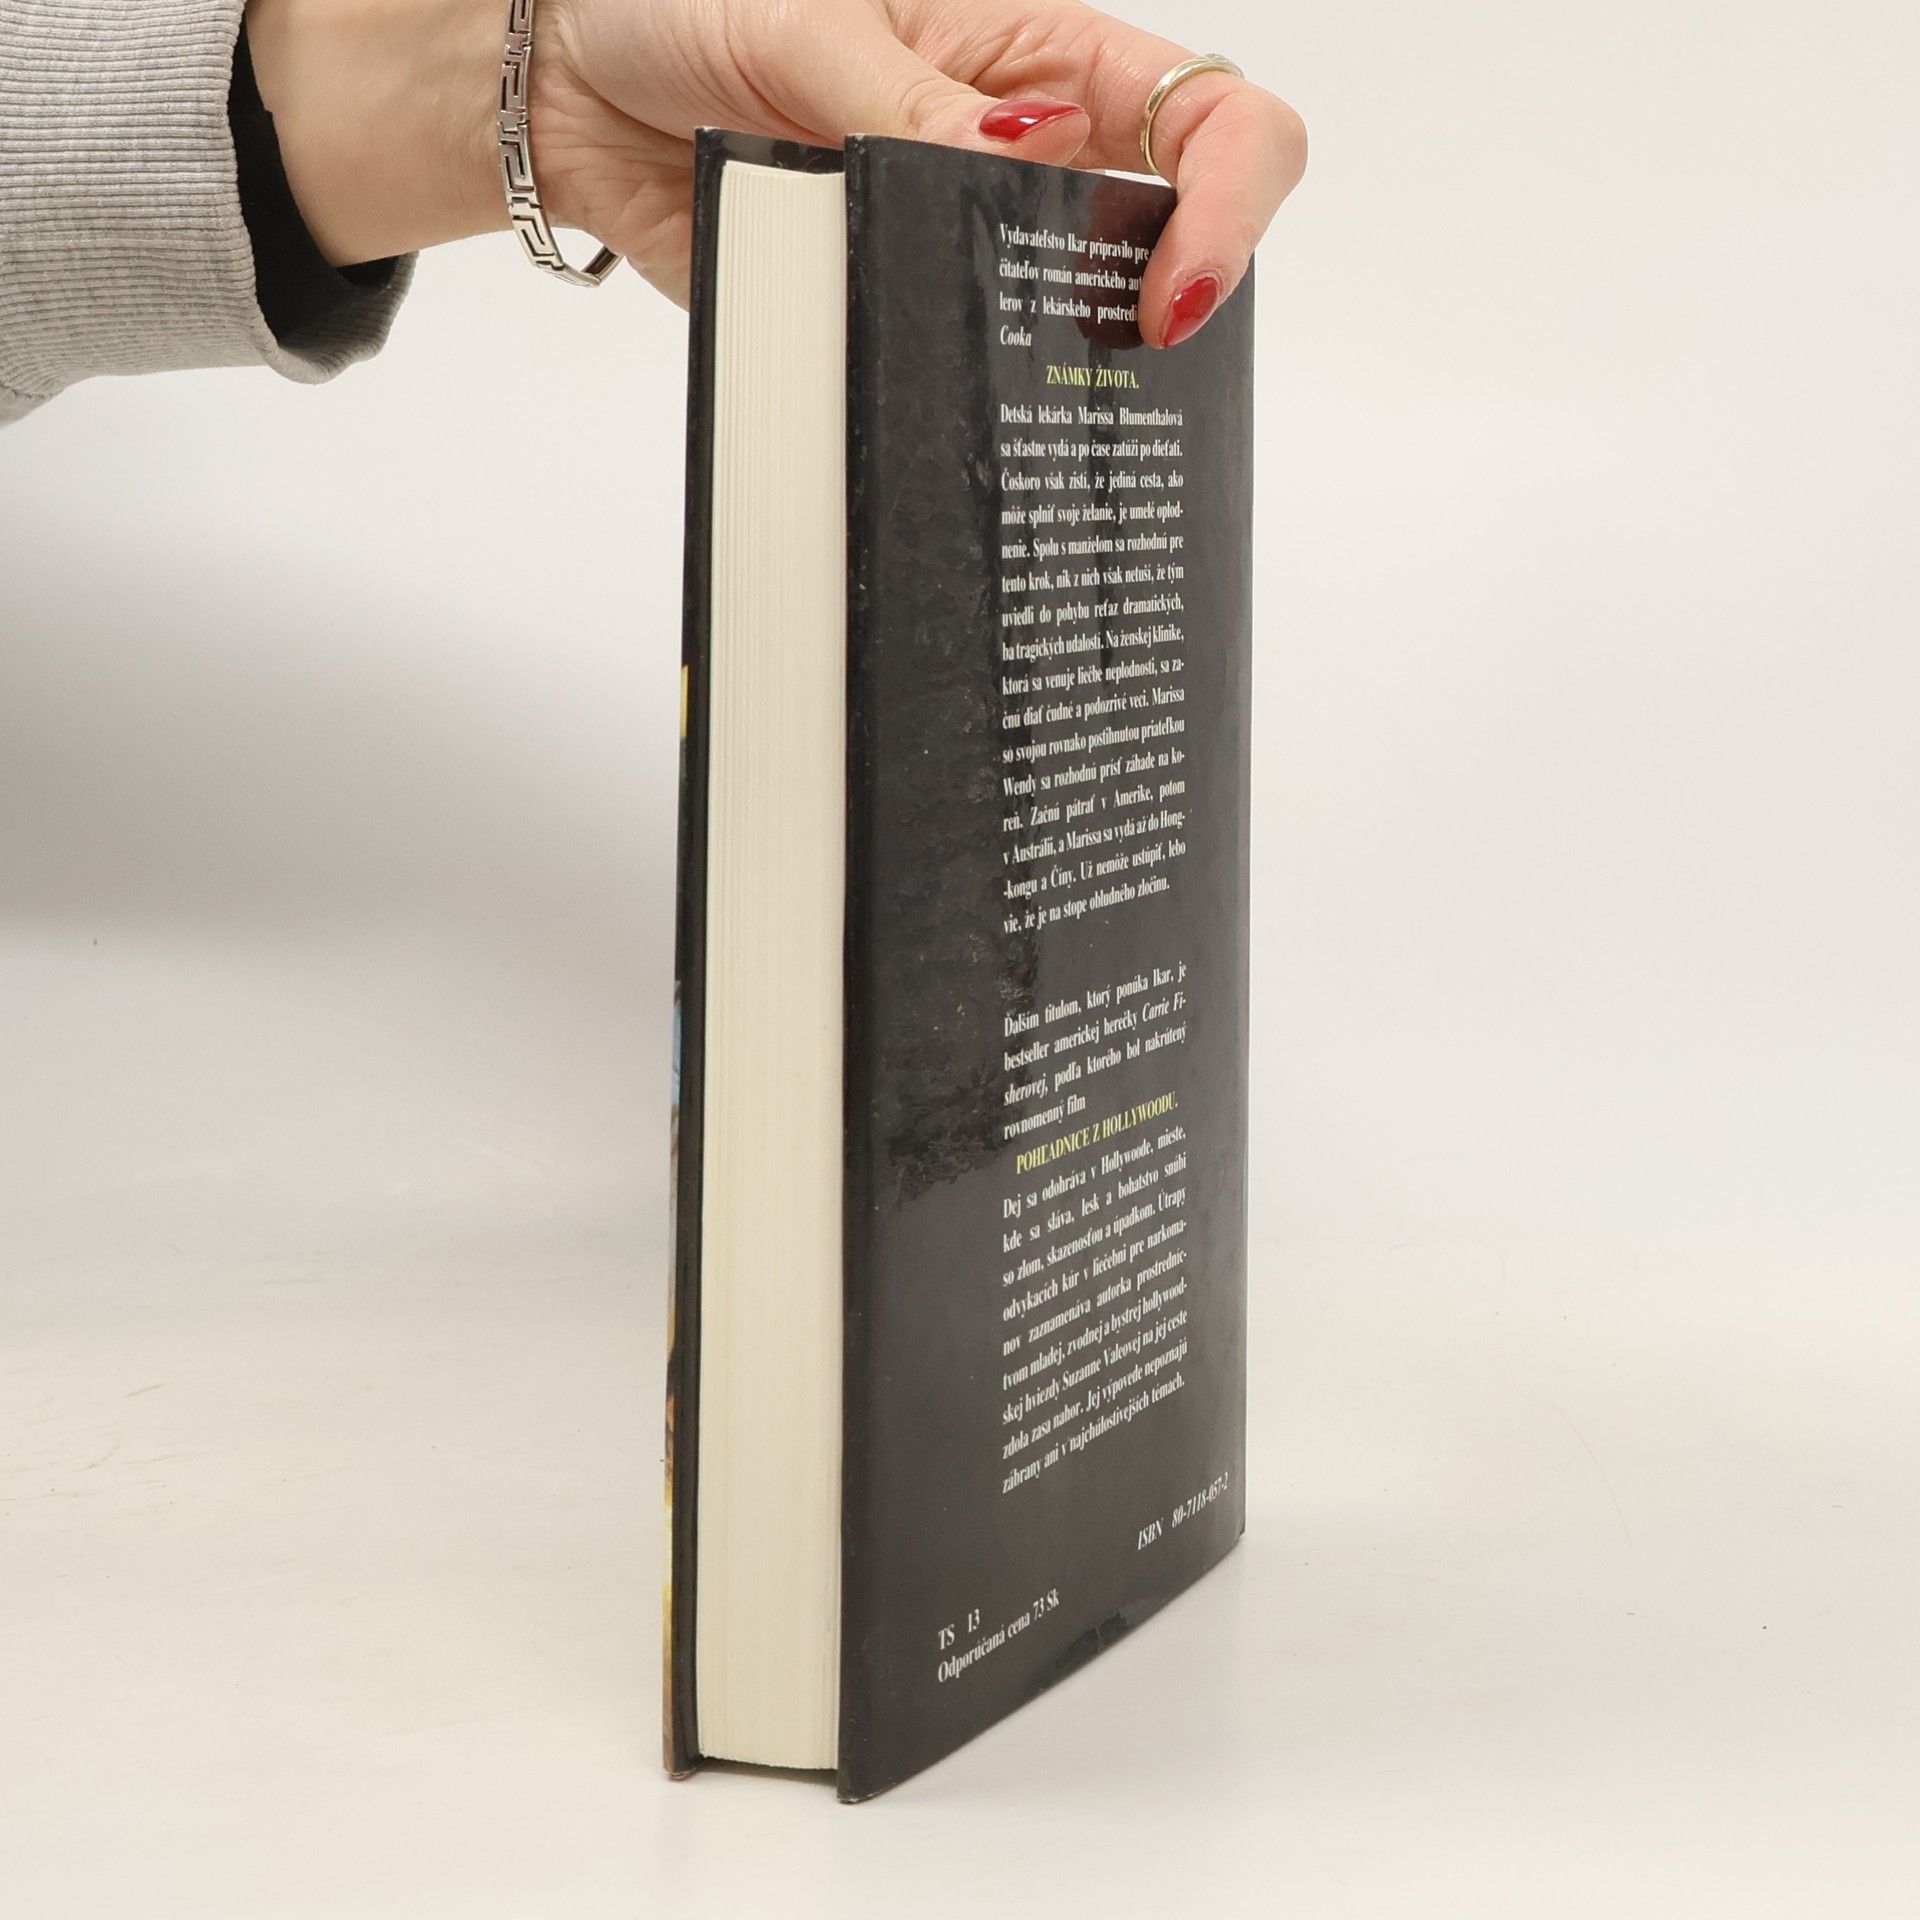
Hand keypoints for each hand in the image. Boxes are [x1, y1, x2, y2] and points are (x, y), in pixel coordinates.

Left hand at [248, 0, 1305, 348]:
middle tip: (1127, 362)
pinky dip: (959, 414)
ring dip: (1069, 374)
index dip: (1230, 201)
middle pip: (1172, 238)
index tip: (1173, 291)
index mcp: (1043, 57)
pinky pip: (954, 383)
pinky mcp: (896, 318)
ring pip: (1069, 333)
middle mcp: (1029, 161)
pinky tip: (945, 430)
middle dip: (1171, 304)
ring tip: (1035, 405)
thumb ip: (908, 110)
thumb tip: (1013, 174)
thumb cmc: (687, 12)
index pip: (1211, 118)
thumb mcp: (805, 26)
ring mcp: (966, 252)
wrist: (580, 94)